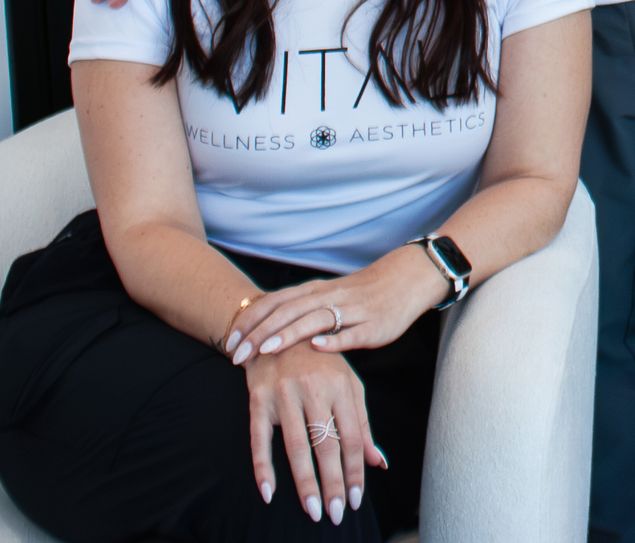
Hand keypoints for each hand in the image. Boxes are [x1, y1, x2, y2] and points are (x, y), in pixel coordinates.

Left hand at [225, 250, 447, 369]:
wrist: (405, 279)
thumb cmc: (361, 293)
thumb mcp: (326, 296)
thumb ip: (299, 309)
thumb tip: (263, 330)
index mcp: (314, 290)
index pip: (274, 303)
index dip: (250, 322)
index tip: (229, 343)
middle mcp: (328, 296)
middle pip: (287, 312)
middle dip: (259, 334)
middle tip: (237, 355)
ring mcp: (351, 310)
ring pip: (314, 319)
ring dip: (288, 335)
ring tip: (266, 351)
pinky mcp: (373, 325)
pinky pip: (351, 333)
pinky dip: (334, 340)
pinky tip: (317, 348)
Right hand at [243, 343, 386, 523]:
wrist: (279, 330)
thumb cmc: (320, 364)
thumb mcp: (348, 386)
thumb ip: (362, 425)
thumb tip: (379, 463)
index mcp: (342, 387)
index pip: (353, 438)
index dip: (355, 472)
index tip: (356, 500)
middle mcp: (315, 389)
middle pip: (327, 445)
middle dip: (333, 484)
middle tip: (337, 515)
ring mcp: (285, 393)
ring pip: (297, 446)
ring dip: (305, 483)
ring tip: (313, 511)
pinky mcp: (258, 398)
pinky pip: (259, 439)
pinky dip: (263, 467)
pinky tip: (269, 493)